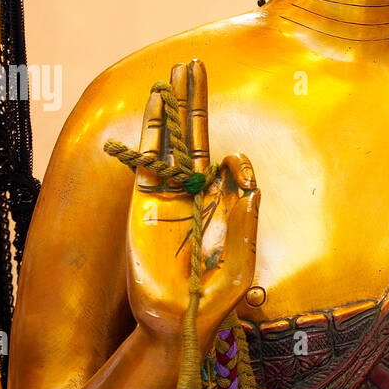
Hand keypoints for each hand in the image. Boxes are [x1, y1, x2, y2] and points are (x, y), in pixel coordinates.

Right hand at [126, 60, 259, 350]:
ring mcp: (166, 195)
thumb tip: (245, 173)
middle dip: (194, 103)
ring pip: (171, 142)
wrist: (175, 322)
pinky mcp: (144, 204)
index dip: (232, 160)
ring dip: (173, 108)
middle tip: (193, 65)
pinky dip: (152, 132)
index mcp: (220, 208)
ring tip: (175, 73)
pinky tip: (157, 105)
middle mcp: (192, 194)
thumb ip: (245, 218)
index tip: (235, 164)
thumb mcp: (241, 261)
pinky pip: (147, 161)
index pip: (225, 168)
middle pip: (194, 138)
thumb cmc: (213, 300)